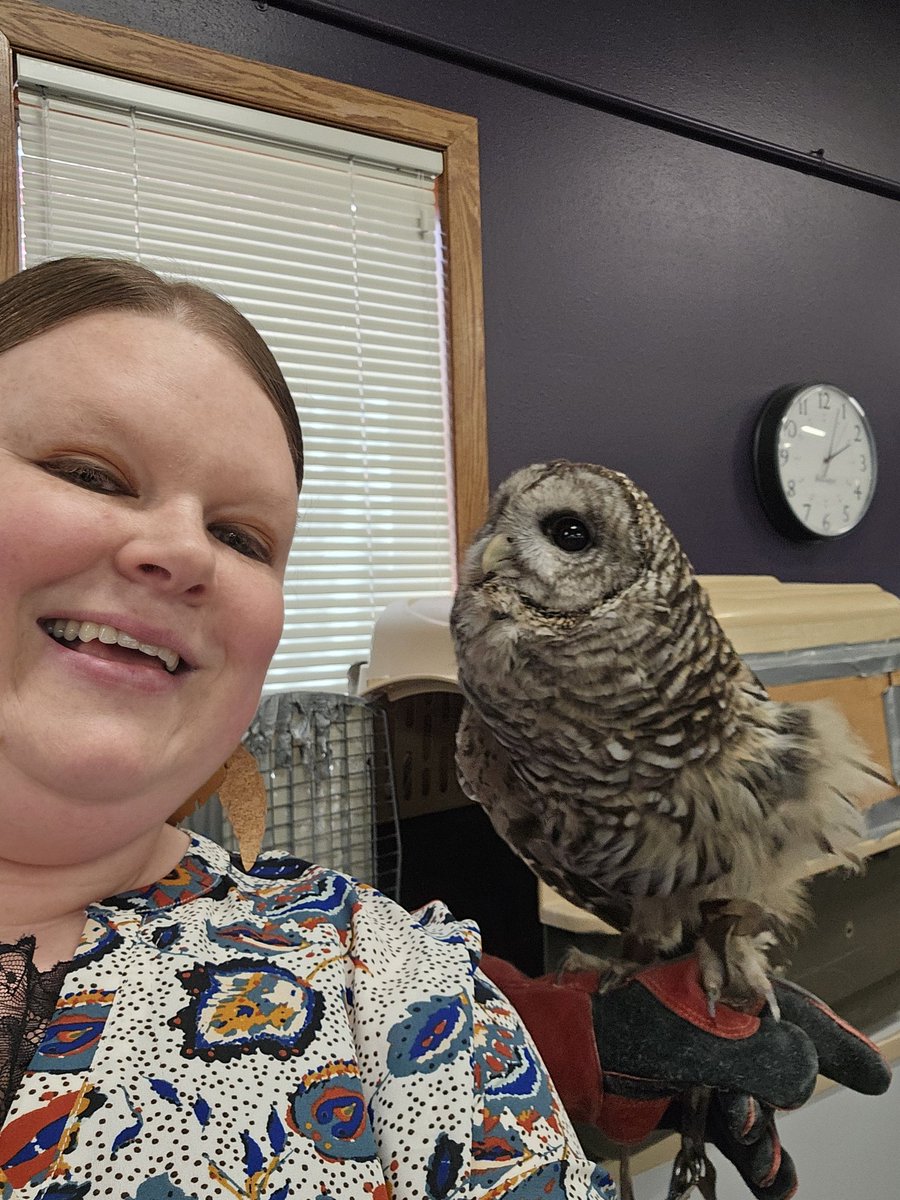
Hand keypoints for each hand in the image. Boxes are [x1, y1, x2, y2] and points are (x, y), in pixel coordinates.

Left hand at [479, 955, 890, 1198]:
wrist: (569, 1053)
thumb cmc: (632, 1028)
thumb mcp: (705, 1037)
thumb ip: (765, 1056)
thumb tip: (806, 1078)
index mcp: (731, 992)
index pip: (798, 1016)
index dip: (836, 1044)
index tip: (873, 1076)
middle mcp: (723, 1026)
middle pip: (781, 1068)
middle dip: (782, 1101)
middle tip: (751, 1120)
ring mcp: (704, 1063)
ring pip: (759, 1109)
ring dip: (766, 1142)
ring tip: (768, 1173)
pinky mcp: (685, 1097)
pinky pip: (732, 1132)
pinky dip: (755, 1159)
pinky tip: (775, 1186)